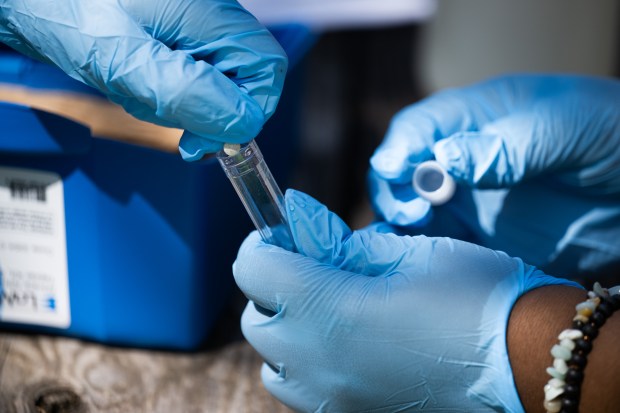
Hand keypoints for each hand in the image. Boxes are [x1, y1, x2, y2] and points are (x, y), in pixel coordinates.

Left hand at [0, 0, 286, 159]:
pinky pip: (195, 78)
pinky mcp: (181, 37)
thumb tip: (241, 123)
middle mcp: (211, 14)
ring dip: (186, 105)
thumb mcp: (126, 62)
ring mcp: (197, 26)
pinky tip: (142, 86)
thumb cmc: (69, 15)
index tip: (212, 136)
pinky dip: (172, 95)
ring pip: (221, 84)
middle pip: (246, 78)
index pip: (266, 67)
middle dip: (212, 111)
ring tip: (142, 93)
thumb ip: (187, 92)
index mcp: (208, 11)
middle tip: (170, 122)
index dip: (251, 109)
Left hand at [234, 189, 577, 411]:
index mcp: (329, 310)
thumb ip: (347, 248)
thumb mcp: (409, 252)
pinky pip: (302, 390)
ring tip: (325, 312)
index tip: (281, 233)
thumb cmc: (476, 297)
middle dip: (271, 287)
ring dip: (285, 331)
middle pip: (255, 320)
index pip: (252, 269)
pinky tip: (344, 347)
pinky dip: (305, 364)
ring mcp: (332, 398)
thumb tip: (312, 241)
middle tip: (308, 269)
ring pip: (273, 364)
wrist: (527, 364)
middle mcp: (318, 362)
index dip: (262, 243)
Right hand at [369, 74, 619, 278]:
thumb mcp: (568, 128)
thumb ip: (509, 145)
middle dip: (396, 191)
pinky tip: (418, 267)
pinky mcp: (482, 238)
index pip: (421, 127)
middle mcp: (463, 158)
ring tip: (401, 247)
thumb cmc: (615, 135)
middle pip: (404, 172)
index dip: (400, 147)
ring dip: (398, 228)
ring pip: (412, 212)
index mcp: (479, 117)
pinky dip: (421, 256)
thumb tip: (445, 159)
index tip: (394, 170)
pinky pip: (440, 247)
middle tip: (412, 216)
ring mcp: (470, 200)